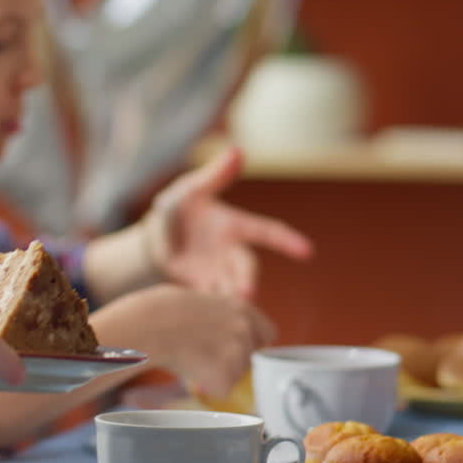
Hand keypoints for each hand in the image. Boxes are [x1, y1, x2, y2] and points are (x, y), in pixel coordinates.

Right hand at [91, 285, 275, 398]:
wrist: (146, 327)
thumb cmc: (158, 310)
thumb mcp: (194, 298)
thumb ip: (214, 311)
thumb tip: (212, 319)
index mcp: (240, 308)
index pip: (266, 332)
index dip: (251, 343)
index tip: (234, 348)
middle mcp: (245, 329)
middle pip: (250, 357)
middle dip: (231, 362)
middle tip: (205, 359)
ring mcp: (238, 353)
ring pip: (235, 375)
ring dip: (217, 375)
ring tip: (190, 363)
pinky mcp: (225, 376)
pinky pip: (220, 390)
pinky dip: (206, 388)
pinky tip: (189, 375)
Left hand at [142, 145, 312, 297]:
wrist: (155, 239)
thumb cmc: (178, 210)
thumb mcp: (191, 189)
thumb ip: (215, 175)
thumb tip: (237, 150)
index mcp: (235, 227)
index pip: (267, 232)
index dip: (287, 241)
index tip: (307, 251)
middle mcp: (230, 252)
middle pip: (246, 267)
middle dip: (247, 279)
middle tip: (246, 292)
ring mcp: (216, 272)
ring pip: (229, 287)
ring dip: (228, 297)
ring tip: (227, 306)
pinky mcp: (197, 287)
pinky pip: (208, 299)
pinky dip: (208, 304)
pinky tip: (204, 312)